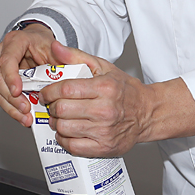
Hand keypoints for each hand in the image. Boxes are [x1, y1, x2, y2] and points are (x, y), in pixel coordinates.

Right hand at [0, 22, 56, 125]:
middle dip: (10, 97)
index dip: (10, 76)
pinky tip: (22, 116)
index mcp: (14, 41)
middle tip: (25, 109)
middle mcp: (0, 52)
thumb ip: (60, 54)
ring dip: (9, 106)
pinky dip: (10, 108)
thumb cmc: (42, 45)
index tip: (18, 91)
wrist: (36, 43)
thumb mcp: (54, 48)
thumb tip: (61, 54)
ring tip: (25, 117)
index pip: (7, 59)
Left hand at [40, 42, 156, 157]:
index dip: (49, 91)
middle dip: (51, 107)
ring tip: (60, 118)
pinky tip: (67, 131)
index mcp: (104, 88)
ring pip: (64, 128)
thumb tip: (55, 47)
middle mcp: (105, 110)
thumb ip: (76, 57)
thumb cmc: (125, 90)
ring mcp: (104, 130)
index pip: (66, 89)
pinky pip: (73, 146)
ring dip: (56, 123)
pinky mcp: (104, 147)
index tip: (46, 93)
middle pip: (62, 109)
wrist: (148, 112)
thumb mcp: (103, 67)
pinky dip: (64, 139)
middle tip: (52, 105)